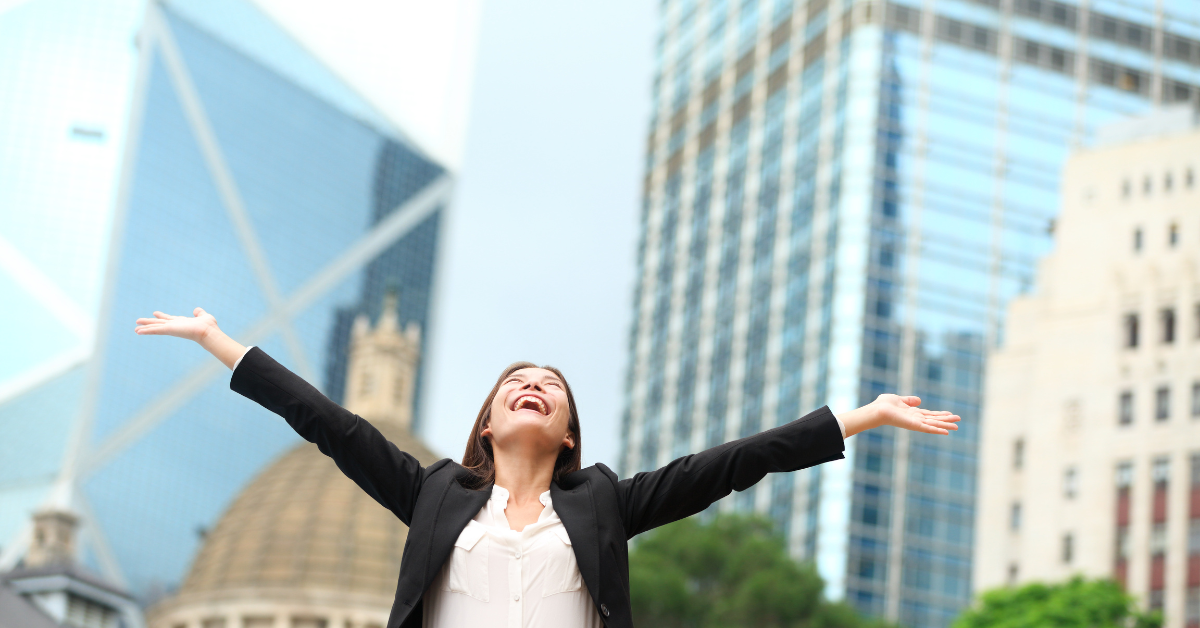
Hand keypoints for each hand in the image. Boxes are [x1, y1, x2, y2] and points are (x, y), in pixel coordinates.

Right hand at [134, 307, 217, 341]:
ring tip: (135, 329)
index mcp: (181, 322)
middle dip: (149, 323)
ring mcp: (171, 328)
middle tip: (138, 322)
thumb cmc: (209, 326)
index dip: (162, 316)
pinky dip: (146, 331)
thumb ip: (200, 313)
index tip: (155, 313)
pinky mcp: (169, 330)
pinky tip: (138, 331)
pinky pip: (156, 330)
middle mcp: (174, 325)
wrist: (208, 332)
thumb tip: (197, 310)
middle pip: (159, 323)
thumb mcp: (204, 316)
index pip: (169, 318)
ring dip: (145, 328)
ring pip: (155, 327)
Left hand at [837, 394, 959, 437]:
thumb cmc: (884, 405)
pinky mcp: (914, 426)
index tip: (950, 413)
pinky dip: (937, 430)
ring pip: (933, 424)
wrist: (877, 410)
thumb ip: (909, 400)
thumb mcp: (899, 399)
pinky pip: (927, 428)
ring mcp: (915, 423)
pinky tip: (946, 432)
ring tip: (957, 426)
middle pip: (934, 420)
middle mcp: (915, 419)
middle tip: (958, 420)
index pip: (929, 414)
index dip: (940, 414)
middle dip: (946, 420)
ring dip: (945, 425)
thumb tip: (919, 400)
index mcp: (913, 413)